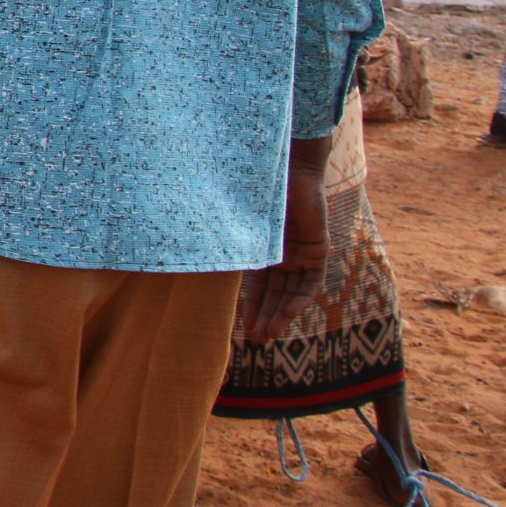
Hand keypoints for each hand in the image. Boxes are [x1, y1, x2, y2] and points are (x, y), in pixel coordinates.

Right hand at [238, 156, 330, 343]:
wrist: (287, 165)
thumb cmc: (256, 184)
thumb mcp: (237, 217)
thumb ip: (226, 234)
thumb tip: (187, 239)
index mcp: (265, 246)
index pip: (260, 284)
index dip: (252, 305)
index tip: (242, 327)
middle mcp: (284, 253)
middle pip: (276, 293)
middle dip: (266, 317)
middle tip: (257, 341)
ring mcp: (302, 253)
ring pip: (292, 293)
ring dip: (280, 315)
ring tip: (268, 336)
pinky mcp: (317, 250)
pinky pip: (310, 283)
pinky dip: (298, 302)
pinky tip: (286, 317)